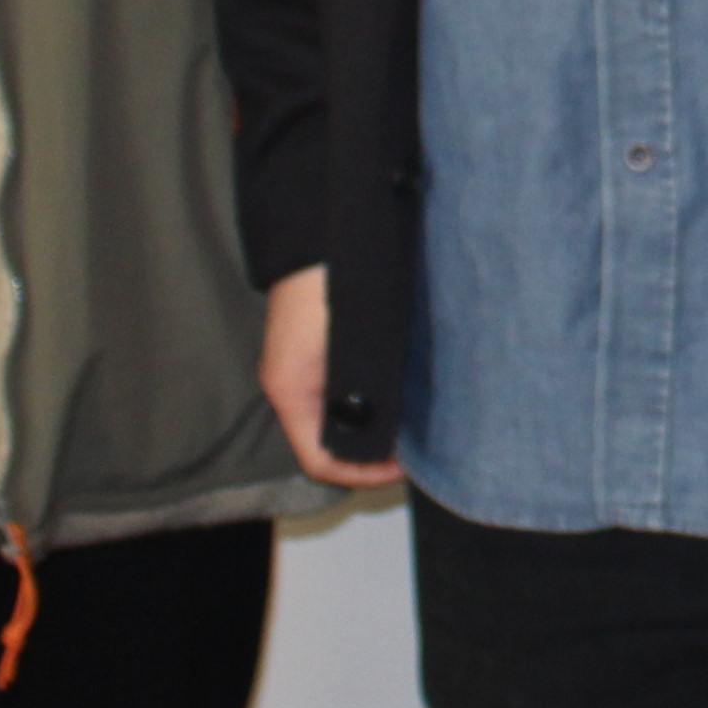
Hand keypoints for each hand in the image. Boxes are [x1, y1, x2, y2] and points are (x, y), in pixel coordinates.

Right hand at [258, 265, 404, 489]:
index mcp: (291, 393)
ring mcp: (306, 370)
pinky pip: (347, 393)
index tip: (403, 466)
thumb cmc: (331, 288)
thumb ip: (362, 391)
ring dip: (375, 429)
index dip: (361, 474)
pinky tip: (405, 396)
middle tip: (416, 451)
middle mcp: (295, 388)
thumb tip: (388, 433)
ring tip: (415, 428)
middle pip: (328, 444)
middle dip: (371, 455)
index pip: (319, 460)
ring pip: (340, 420)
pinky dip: (374, 404)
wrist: (322, 233)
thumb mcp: (349, 346)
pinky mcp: (323, 353)